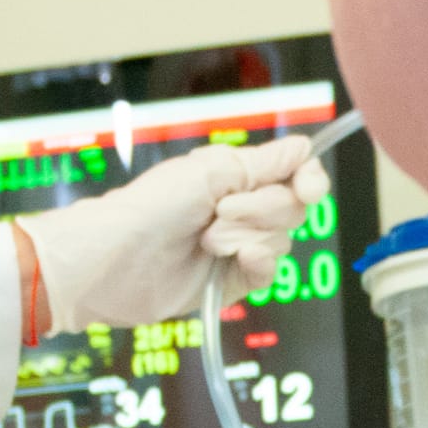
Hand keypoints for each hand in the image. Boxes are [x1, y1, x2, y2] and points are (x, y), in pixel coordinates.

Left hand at [18, 136, 327, 332]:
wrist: (117, 259)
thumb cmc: (151, 206)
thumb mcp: (210, 171)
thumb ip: (265, 163)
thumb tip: (303, 147)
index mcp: (236, 175)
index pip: (295, 172)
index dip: (309, 179)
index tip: (309, 189)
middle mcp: (241, 208)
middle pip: (293, 207)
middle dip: (262, 210)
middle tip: (220, 212)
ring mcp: (237, 244)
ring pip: (282, 240)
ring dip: (246, 236)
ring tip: (206, 241)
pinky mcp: (232, 280)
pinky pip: (269, 272)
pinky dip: (258, 264)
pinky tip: (235, 260)